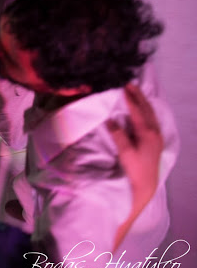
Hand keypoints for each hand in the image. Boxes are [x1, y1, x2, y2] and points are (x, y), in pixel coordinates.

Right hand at [108, 83, 161, 198]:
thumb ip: (118, 135)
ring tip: (136, 92)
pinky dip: (147, 110)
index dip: (130, 100)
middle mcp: (154, 132)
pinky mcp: (156, 140)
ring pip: (151, 114)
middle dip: (139, 96)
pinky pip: (152, 119)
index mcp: (147, 134)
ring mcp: (157, 136)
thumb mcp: (125, 152)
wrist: (146, 183)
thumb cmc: (135, 168)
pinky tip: (144, 109)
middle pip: (147, 109)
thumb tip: (110, 120)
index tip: (123, 88)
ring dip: (144, 102)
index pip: (137, 112)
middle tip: (130, 84)